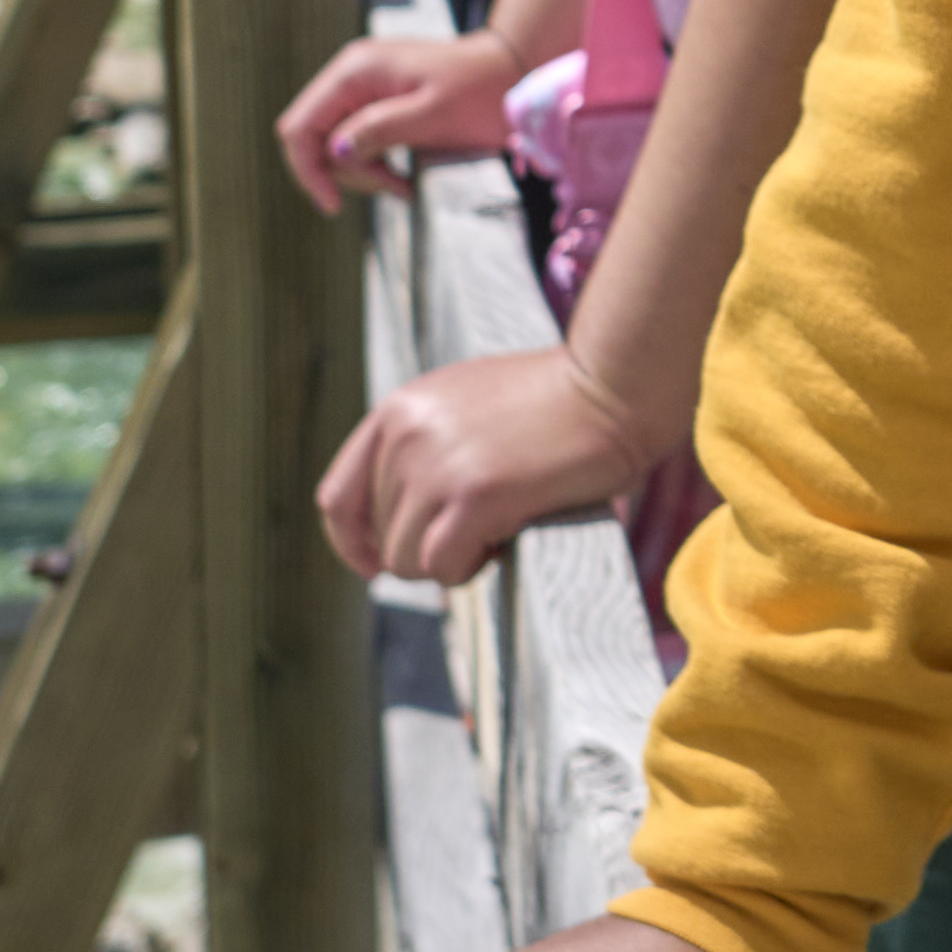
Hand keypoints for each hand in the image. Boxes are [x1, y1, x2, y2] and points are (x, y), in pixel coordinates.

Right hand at [278, 26, 518, 210]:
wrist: (513, 74)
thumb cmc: (480, 92)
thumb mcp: (430, 116)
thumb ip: (377, 130)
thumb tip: (332, 151)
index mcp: (355, 72)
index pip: (300, 126)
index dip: (308, 169)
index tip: (333, 206)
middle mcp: (352, 76)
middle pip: (315, 139)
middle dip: (345, 172)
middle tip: (392, 187)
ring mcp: (364, 89)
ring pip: (335, 146)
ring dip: (363, 173)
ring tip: (402, 186)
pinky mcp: (379, 104)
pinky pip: (357, 143)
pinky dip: (374, 166)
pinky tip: (401, 179)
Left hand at [322, 341, 654, 586]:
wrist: (614, 384)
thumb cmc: (558, 400)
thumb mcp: (467, 403)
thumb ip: (426, 445)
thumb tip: (404, 520)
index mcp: (398, 411)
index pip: (338, 497)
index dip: (351, 542)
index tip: (375, 564)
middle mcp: (405, 436)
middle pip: (383, 537)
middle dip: (429, 546)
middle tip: (484, 526)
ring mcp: (436, 467)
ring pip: (407, 560)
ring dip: (452, 560)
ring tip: (499, 527)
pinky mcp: (473, 497)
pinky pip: (443, 567)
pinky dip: (471, 567)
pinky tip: (506, 538)